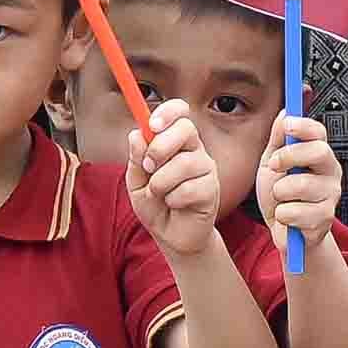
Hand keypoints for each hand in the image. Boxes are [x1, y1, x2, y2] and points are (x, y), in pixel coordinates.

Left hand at [124, 102, 222, 255]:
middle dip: (160, 147)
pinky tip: (175, 205)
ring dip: (161, 183)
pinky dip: (172, 199)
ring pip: (183, 163)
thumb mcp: (136, 182)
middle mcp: (194, 150)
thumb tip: (136, 134)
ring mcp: (206, 169)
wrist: (171, 236)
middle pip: (186, 129)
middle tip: (149, 167)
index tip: (152, 125)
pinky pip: (188, 188)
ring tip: (159, 194)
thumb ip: (136, 159)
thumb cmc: (155, 205)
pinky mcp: (212, 190)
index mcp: (176, 142)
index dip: (168, 112)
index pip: (180, 112)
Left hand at [256, 114, 344, 241]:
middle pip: (318, 151)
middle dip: (289, 156)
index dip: (304, 126)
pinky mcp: (325, 219)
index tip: (287, 126)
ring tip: (281, 199)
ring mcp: (331, 196)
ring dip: (279, 193)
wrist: (284, 231)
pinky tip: (287, 218)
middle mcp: (330, 172)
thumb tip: (285, 112)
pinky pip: (294, 211)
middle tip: (274, 166)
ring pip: (299, 185)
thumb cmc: (280, 195)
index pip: (319, 132)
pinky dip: (282, 215)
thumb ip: (278, 139)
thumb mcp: (272, 163)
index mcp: (319, 155)